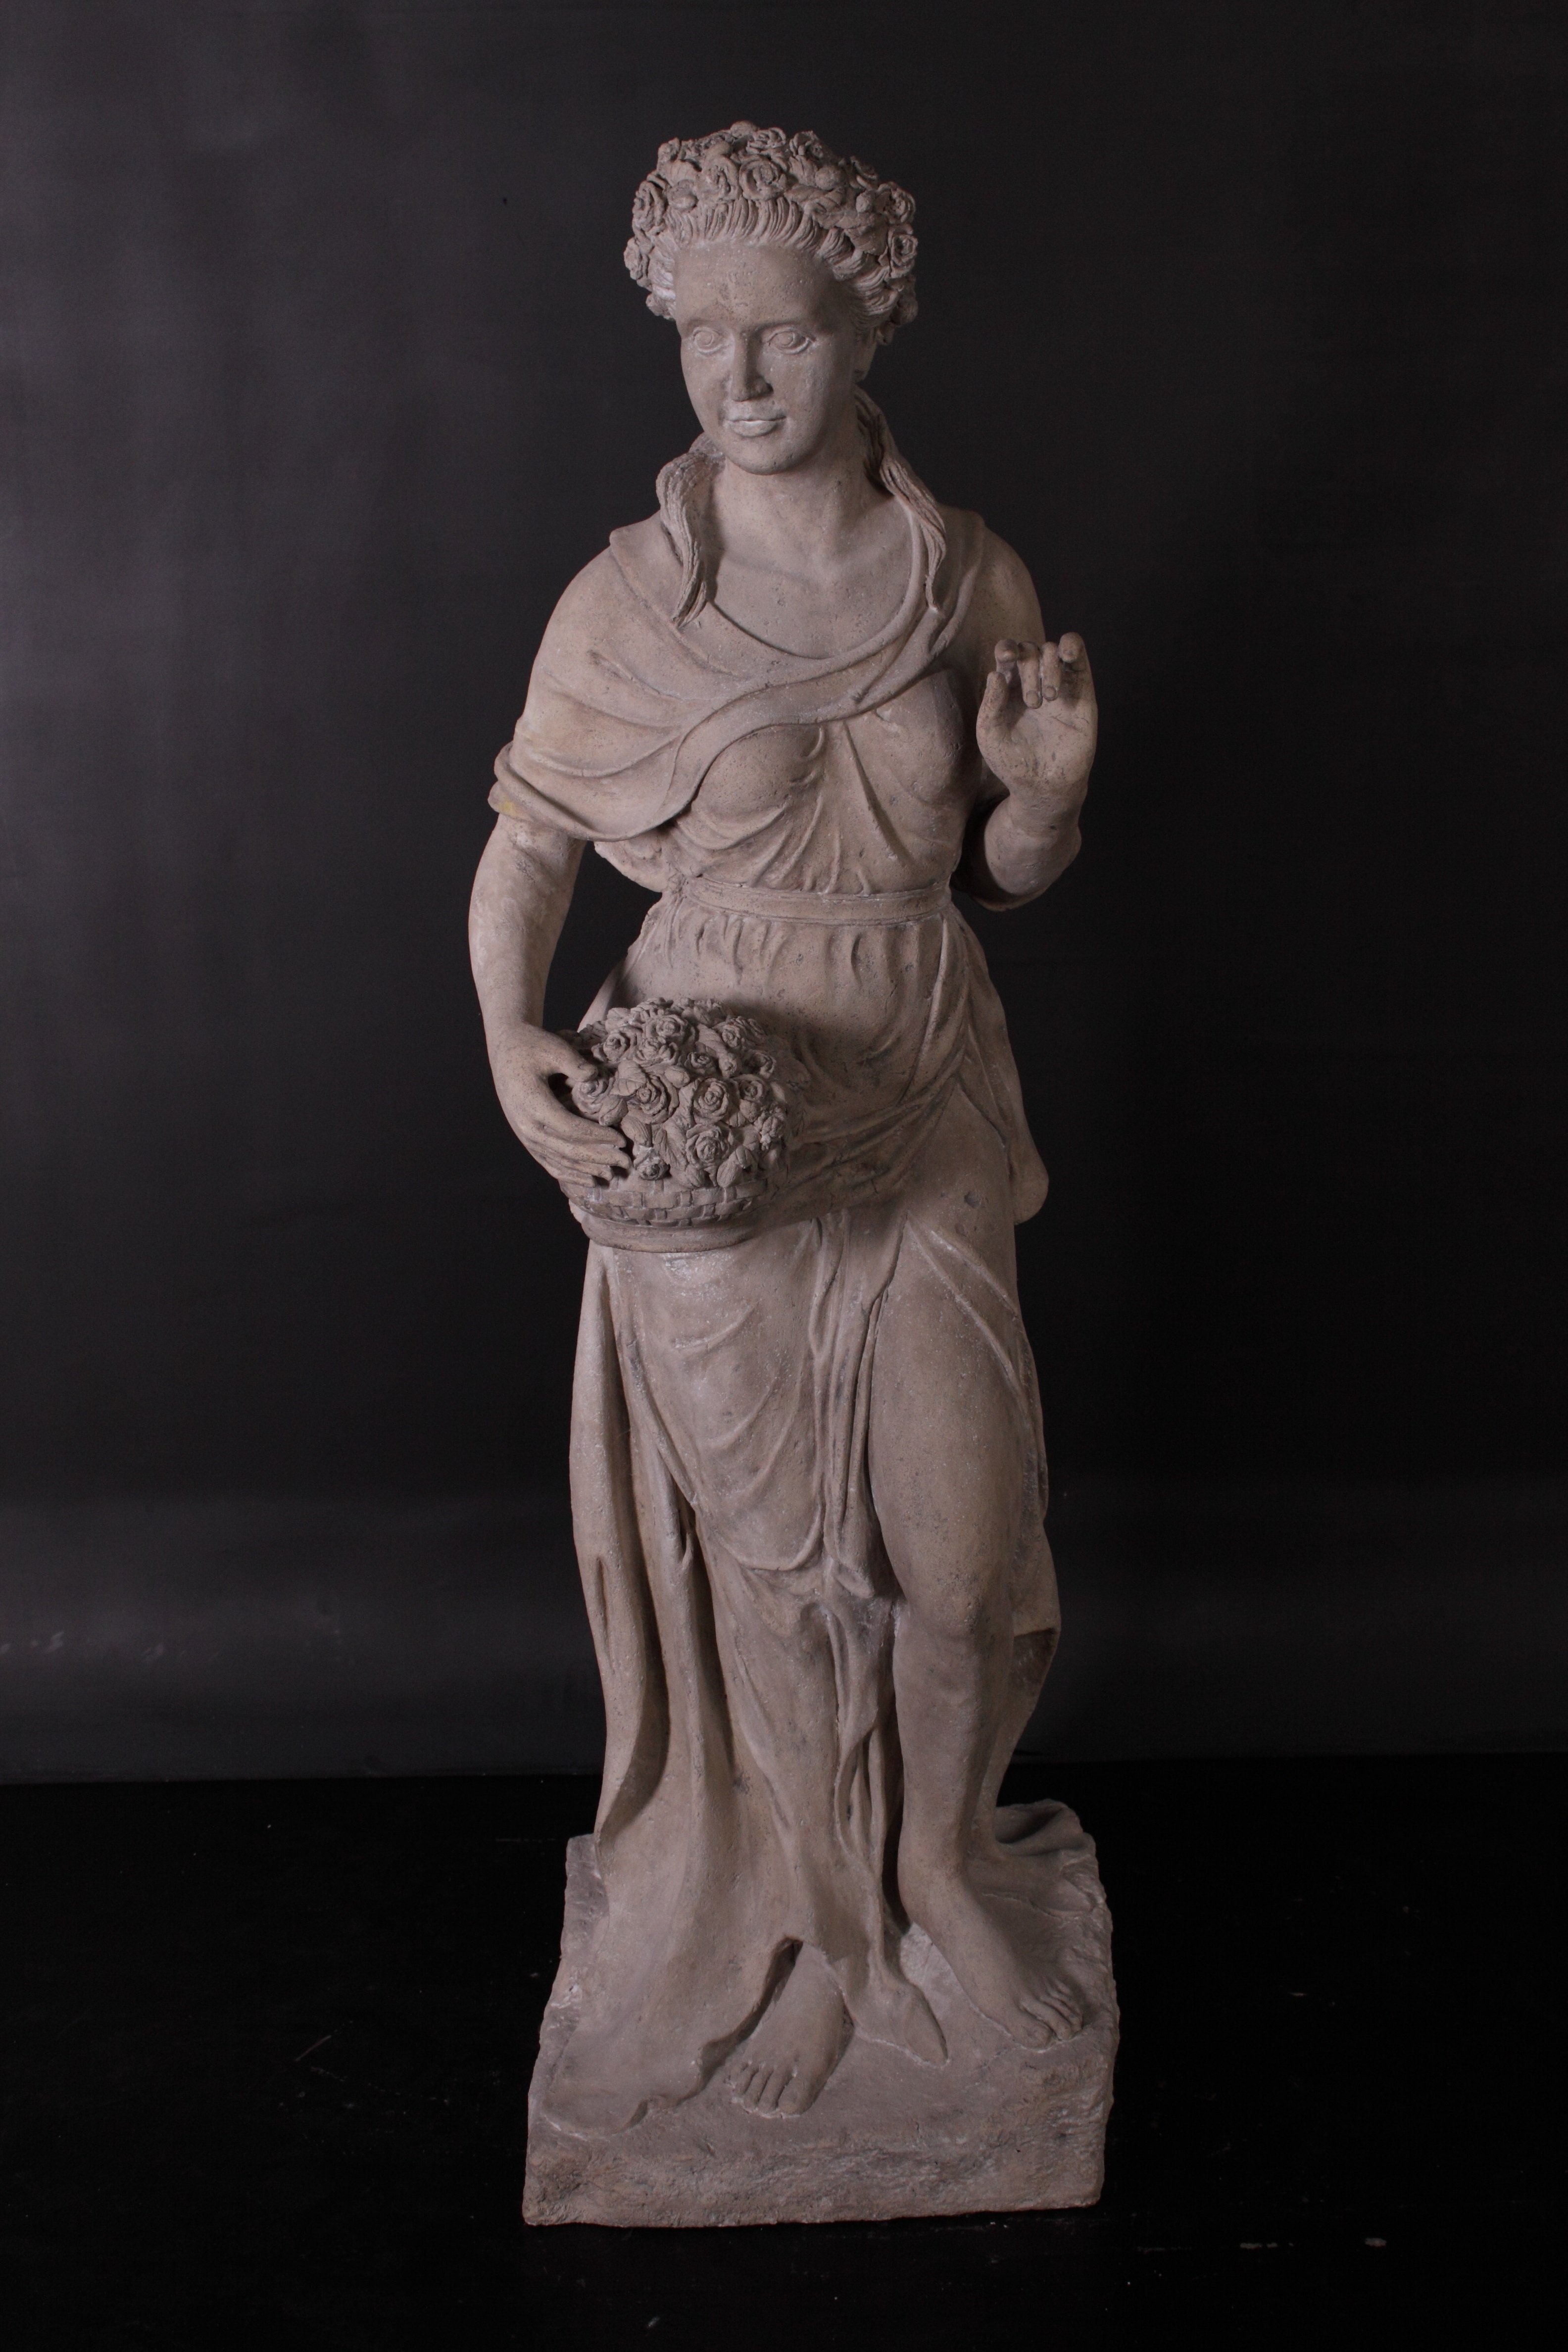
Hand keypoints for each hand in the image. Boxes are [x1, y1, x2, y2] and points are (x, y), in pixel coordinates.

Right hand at [488, 1023, 629, 1189]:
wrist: (505, 1049)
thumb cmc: (531, 1046)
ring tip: (612, 1175)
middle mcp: (527, 1126)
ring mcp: (525, 1135)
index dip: (597, 1137)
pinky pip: (548, 1162)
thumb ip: (574, 1063)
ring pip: (559, 1161)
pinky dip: (568, 1173)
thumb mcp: (553, 1048)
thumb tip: (595, 1076)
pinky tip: (587, 1181)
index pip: (571, 1129)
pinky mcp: (527, 1138)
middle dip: (599, 1158)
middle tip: (626, 1162)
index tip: (621, 1140)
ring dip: (586, 1170)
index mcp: (533, 1105)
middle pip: (568, 1150)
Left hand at [976, 635, 1096, 820]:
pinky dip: (1072, 645)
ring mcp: (1058, 684)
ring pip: (1052, 649)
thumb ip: (990, 704)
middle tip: (1032, 703)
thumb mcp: (990, 735)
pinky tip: (1066, 655)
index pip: (1007, 653)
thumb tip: (996, 673)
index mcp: (1009, 688)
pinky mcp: (1081, 690)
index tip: (1006, 657)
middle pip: (1030, 650)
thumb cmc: (1013, 763)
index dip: (1006, 647)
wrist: (1045, 785)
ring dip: (1048, 667)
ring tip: (1048, 698)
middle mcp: (1033, 682)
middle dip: (1029, 669)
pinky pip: (1077, 653)